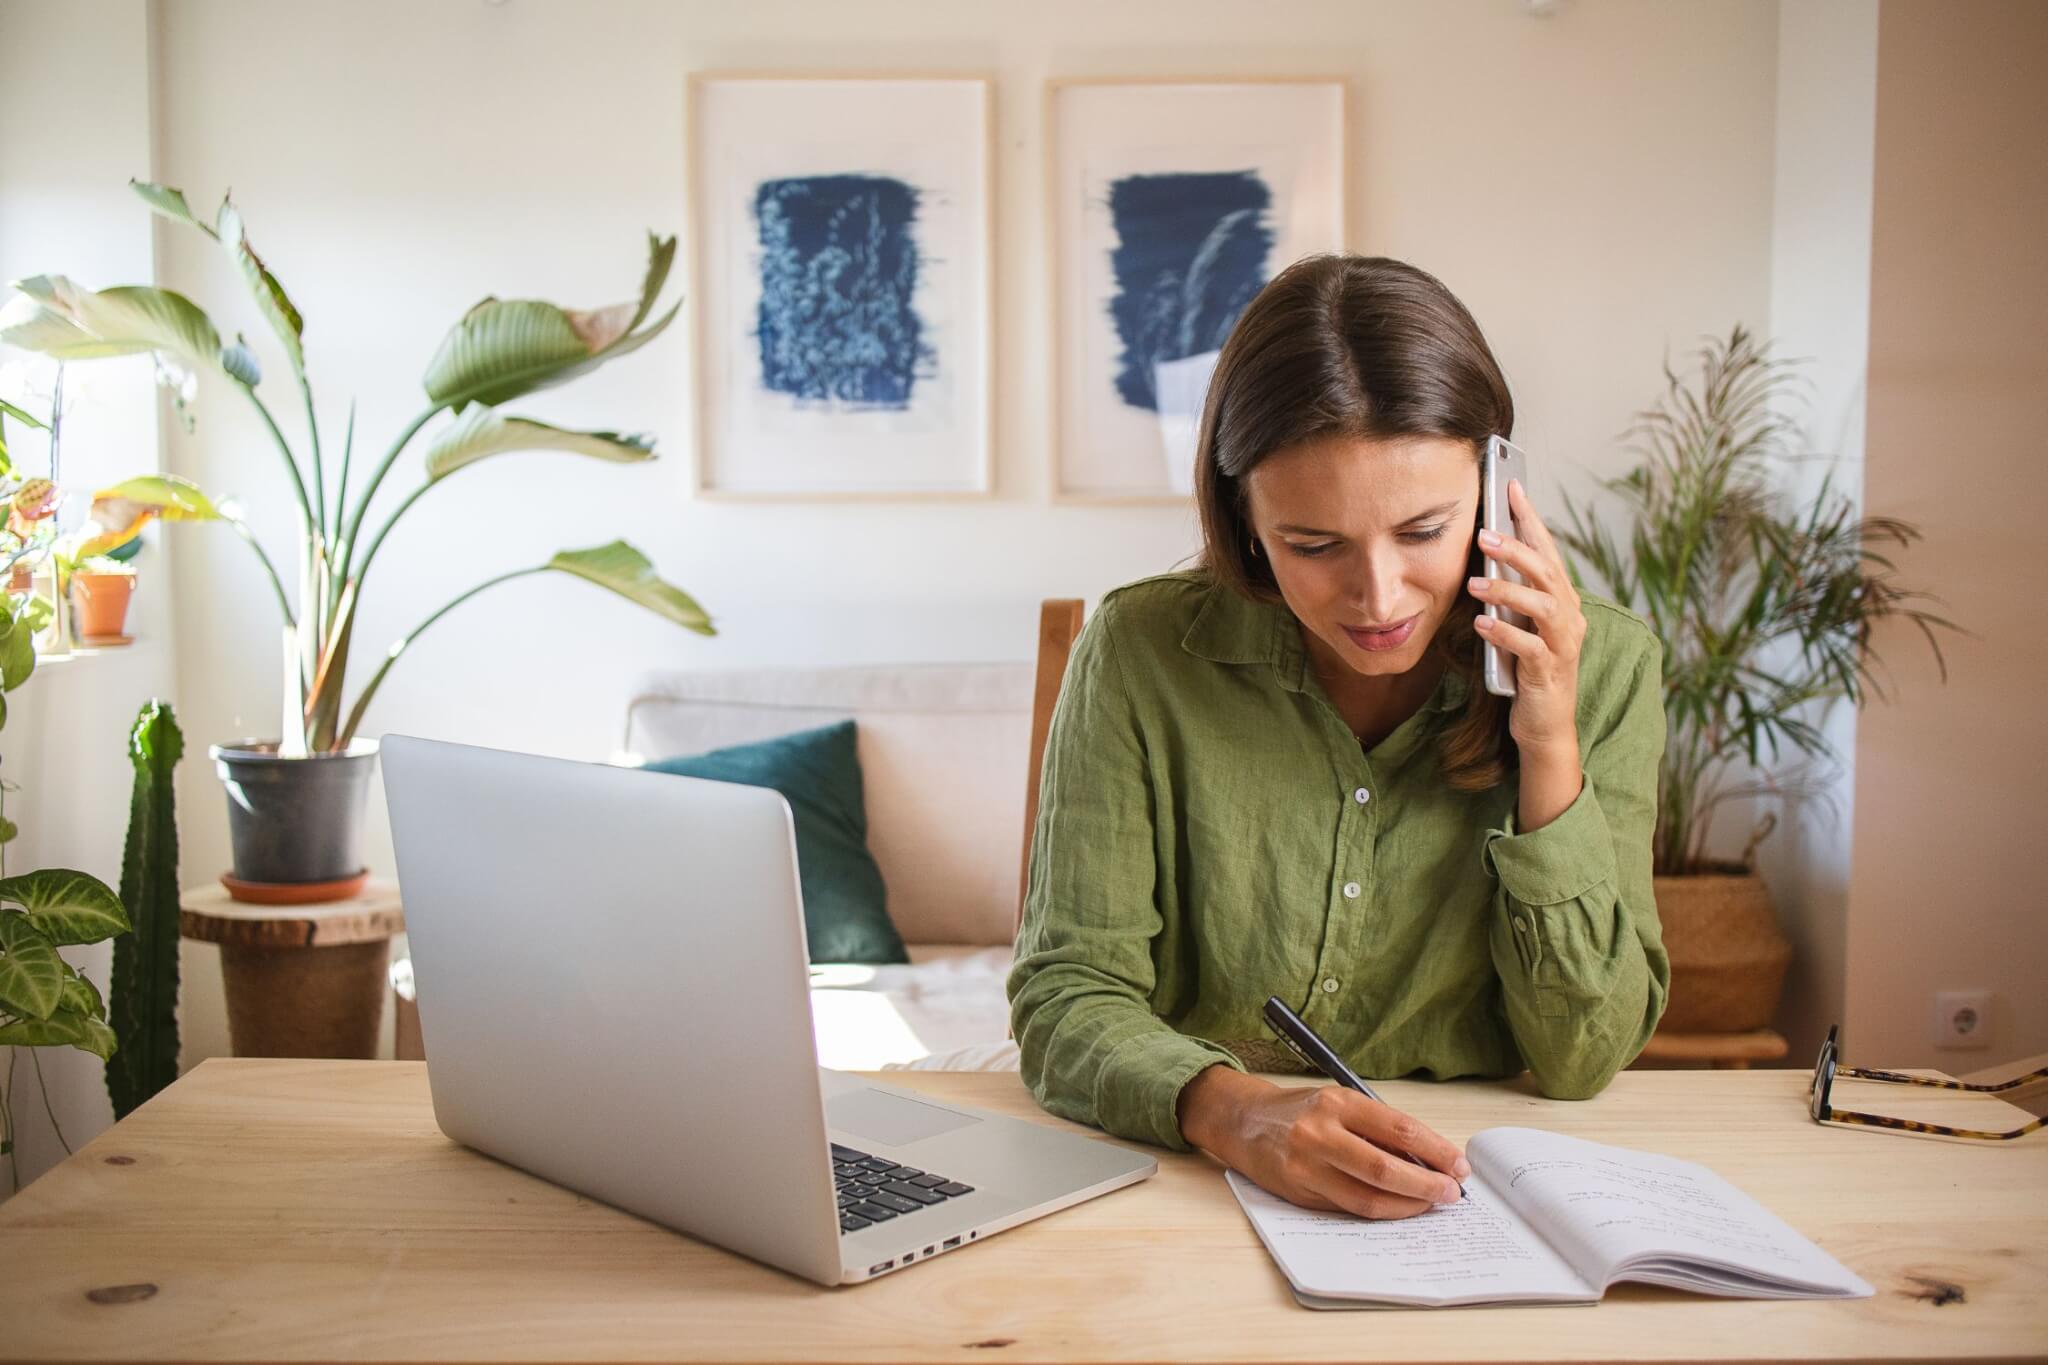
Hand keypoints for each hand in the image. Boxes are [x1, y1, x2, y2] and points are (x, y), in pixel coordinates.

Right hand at [1178, 1066, 1469, 1219]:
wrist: (1243, 1121)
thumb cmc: (1300, 1111)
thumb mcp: (1338, 1103)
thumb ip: (1377, 1127)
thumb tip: (1427, 1158)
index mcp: (1337, 1103)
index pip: (1399, 1129)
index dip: (1435, 1150)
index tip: (1458, 1165)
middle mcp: (1320, 1133)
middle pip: (1385, 1168)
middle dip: (1427, 1184)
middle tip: (1451, 1193)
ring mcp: (1307, 1166)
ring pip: (1367, 1197)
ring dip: (1406, 1205)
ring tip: (1429, 1203)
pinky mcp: (1299, 1192)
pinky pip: (1347, 1208)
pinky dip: (1379, 1211)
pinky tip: (1397, 1208)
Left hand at [1469, 476, 1585, 752]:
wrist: (1545, 725)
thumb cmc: (1527, 670)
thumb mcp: (1518, 625)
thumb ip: (1509, 596)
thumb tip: (1484, 558)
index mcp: (1563, 601)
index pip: (1548, 552)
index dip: (1531, 520)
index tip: (1512, 489)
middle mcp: (1569, 618)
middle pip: (1548, 573)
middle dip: (1517, 550)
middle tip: (1484, 534)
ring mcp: (1563, 646)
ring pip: (1543, 607)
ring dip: (1509, 592)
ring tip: (1475, 584)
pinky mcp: (1549, 673)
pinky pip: (1530, 649)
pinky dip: (1505, 634)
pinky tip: (1482, 626)